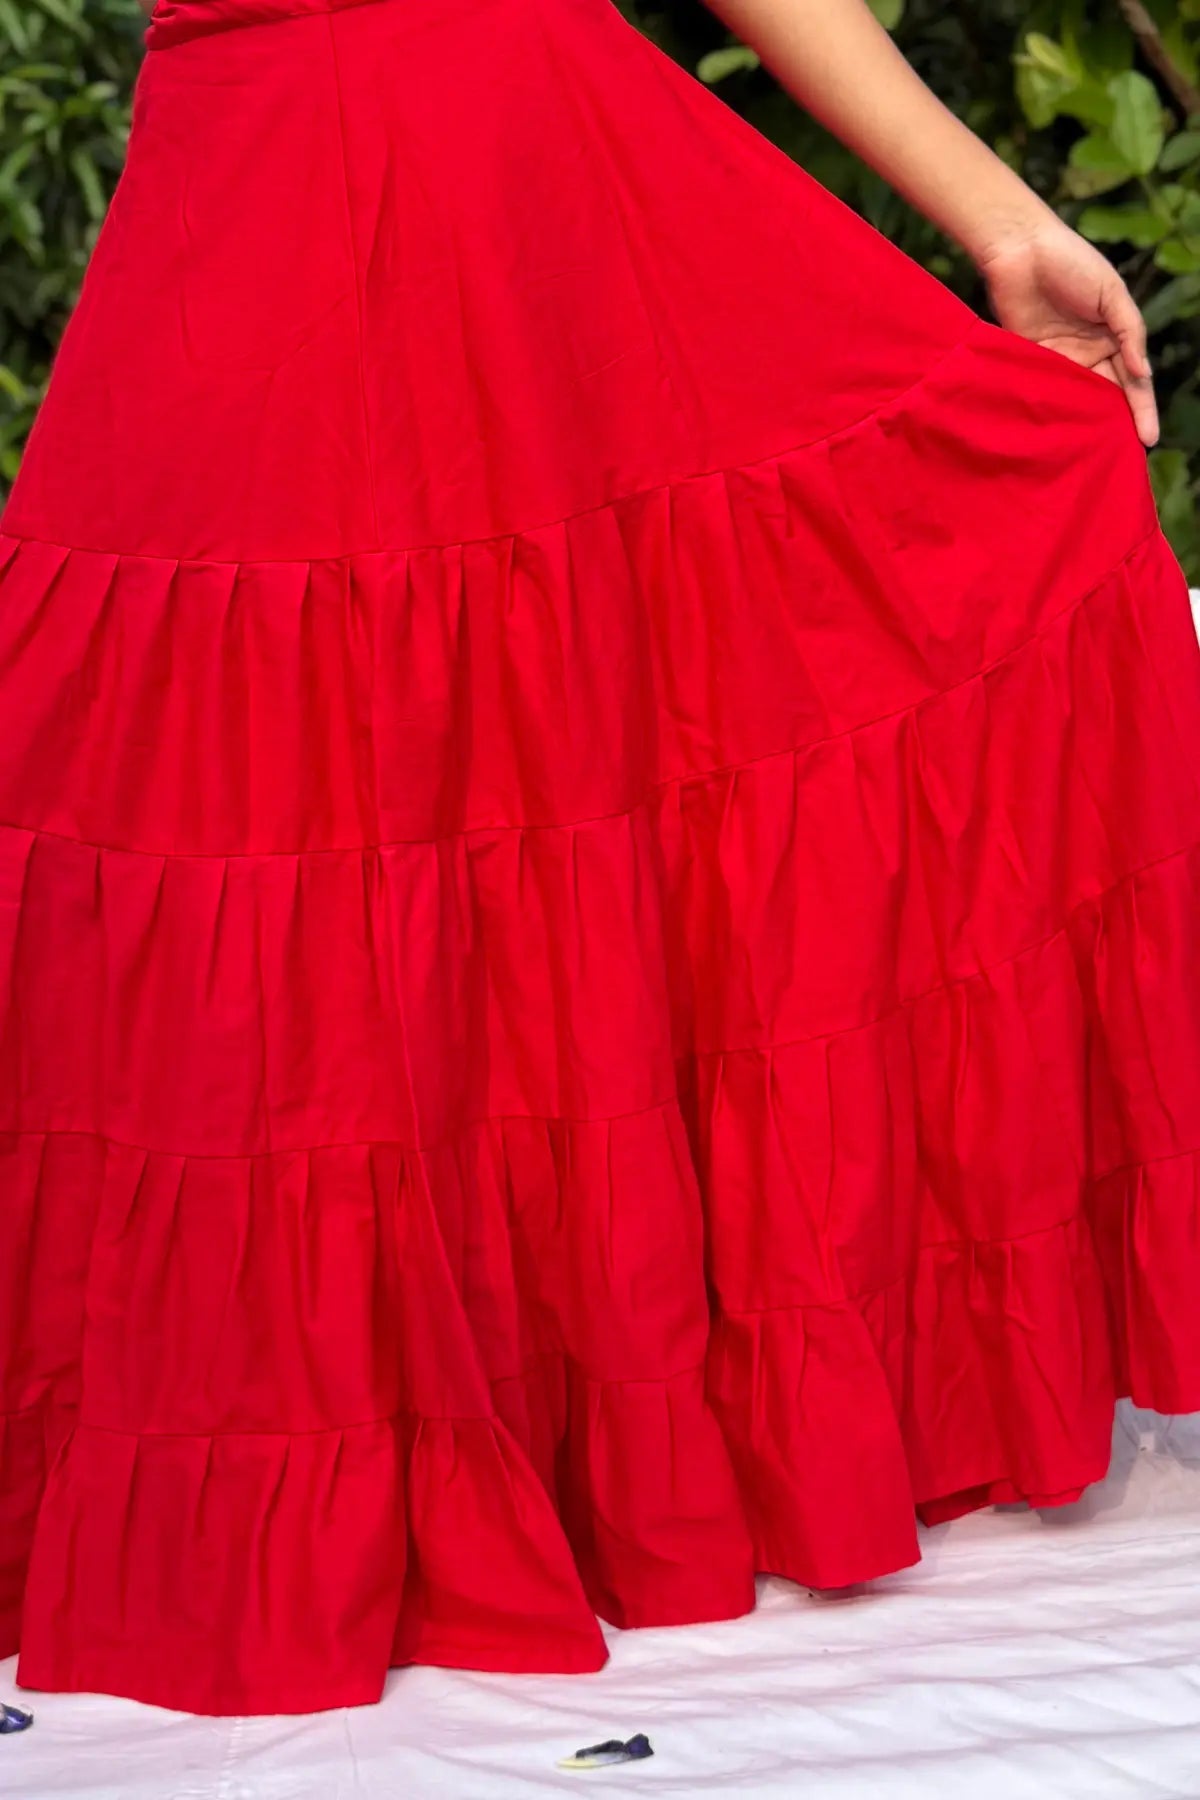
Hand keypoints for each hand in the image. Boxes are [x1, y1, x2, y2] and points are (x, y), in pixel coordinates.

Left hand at [975, 218, 1157, 446]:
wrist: (1019, 248)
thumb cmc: (1071, 261)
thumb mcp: (1110, 292)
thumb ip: (1129, 331)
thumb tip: (1143, 371)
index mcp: (1115, 336)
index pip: (1133, 381)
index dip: (1142, 410)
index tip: (1148, 439)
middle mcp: (1089, 352)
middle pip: (1106, 397)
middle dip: (1114, 426)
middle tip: (1120, 459)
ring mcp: (1060, 359)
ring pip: (1075, 400)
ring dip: (1083, 426)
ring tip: (1090, 457)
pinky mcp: (1030, 361)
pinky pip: (1044, 391)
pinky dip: (1051, 412)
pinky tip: (1057, 436)